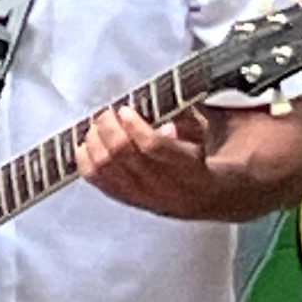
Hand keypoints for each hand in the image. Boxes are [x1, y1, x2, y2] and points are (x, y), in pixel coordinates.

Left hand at [79, 101, 232, 219]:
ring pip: (108, 169)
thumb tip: (162, 100)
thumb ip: (189, 116)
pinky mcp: (131, 201)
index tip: (126, 110)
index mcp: (195, 170)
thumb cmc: (213, 160)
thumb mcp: (213, 133)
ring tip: (97, 126)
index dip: (135, 126)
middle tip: (107, 114)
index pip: (155, 147)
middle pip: (124, 156)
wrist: (215, 197)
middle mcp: (169, 189)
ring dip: (96, 142)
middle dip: (109, 129)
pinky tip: (86, 146)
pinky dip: (87, 161)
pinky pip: (100, 183)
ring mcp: (147, 198)